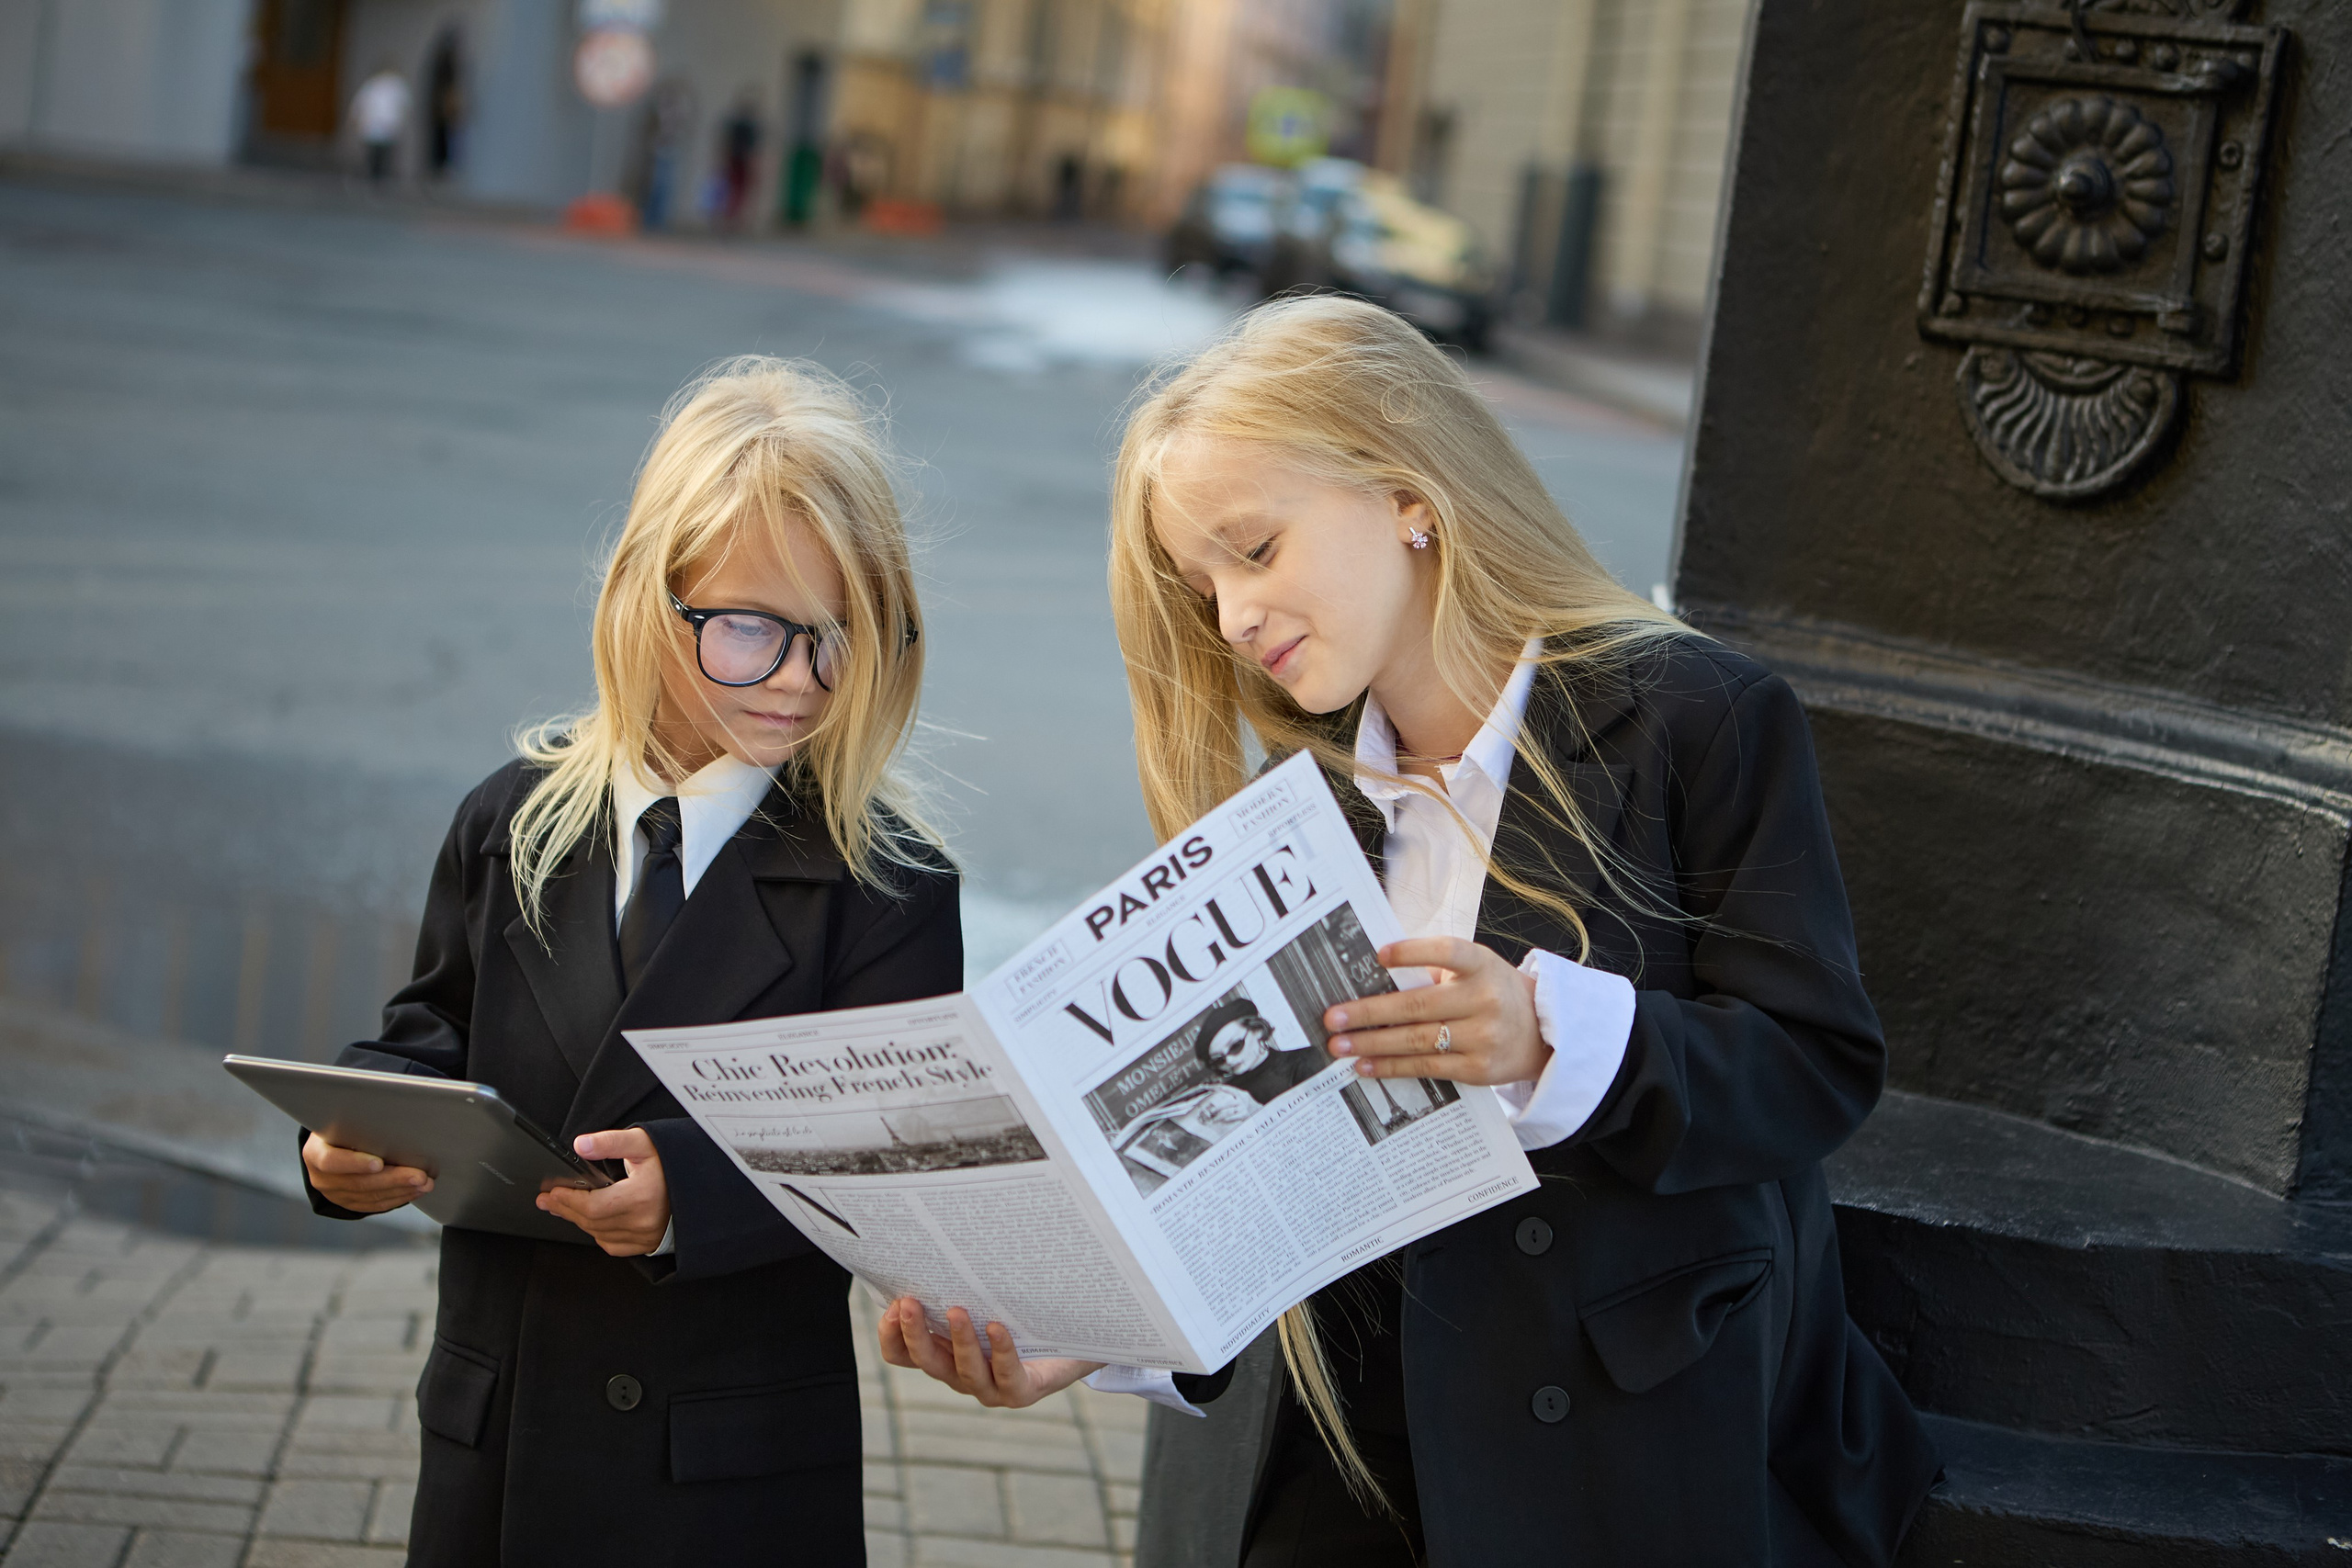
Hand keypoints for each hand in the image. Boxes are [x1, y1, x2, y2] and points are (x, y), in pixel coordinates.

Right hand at [302, 1133, 431, 1213]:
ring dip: (401, 1190)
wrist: (331, 1147)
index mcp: (315, 1153)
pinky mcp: (349, 1203)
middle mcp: (321, 1178)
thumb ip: (360, 1125)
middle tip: (419, 1175)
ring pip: (370, 1196)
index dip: (356, 1163)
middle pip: (359, 1183)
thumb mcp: (343, 1122)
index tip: (379, 1163)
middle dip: (393, 1179)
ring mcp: (335, 1194)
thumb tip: (397, 1122)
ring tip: (424, 1183)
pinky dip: (397, 1197)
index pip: (332, 1161)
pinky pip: (375, 1204)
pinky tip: (414, 1190)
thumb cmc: (343, 1128)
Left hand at [537, 1128, 669, 1255]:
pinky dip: (597, 1233)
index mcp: (641, 1197)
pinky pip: (612, 1245)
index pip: (592, 1206)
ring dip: (578, 1221)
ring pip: (598, 1234)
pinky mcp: (647, 1244)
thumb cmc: (675, 1162)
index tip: (552, 1191)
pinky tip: (591, 1221)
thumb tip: (580, 1145)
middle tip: (548, 1200)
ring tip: (564, 1207)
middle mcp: (643, 1222)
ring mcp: (645, 1236)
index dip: (568, 1200)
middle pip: (591, 1221)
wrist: (702, 1182)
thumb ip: (610, 1142)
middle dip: (565, 1209)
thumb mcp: (644, 1143)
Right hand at [876, 1296, 1100, 1409]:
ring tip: (956, 1310)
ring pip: (964, 1370)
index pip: (902, 1353)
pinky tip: (997, 1327)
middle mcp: (960, 1373)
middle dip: (914, 1333)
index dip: (891, 1335)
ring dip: (958, 1339)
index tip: (892, 1304)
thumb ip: (959, 1285)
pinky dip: (1001, 1351)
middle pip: (927, 1361)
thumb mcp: (984, 1299)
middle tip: (908, 1303)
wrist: (1072, 1343)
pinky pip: (1006, 1375)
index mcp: (944, 1353)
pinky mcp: (1020, 1391)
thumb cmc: (1020, 1316)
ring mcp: (989, 1387)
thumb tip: (938, 1244)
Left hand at [1324, 936, 1548, 1087]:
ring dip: (1372, 1043)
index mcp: (1482, 965)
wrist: (1542, 1033)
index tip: (1378, 955)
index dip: (1413, 952)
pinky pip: (1426, 1067)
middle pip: (1417, 1005)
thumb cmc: (1493, 992)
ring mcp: (1482, 1037)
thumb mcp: (1477, 969)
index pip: (1447, 952)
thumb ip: (1436, 970)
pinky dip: (1391, 1066)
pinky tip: (1366, 1064)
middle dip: (1369, 1012)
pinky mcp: (1478, 1069)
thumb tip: (1374, 978)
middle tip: (1332, 1017)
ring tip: (1339, 1044)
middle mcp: (1484, 999)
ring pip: (1416, 1040)